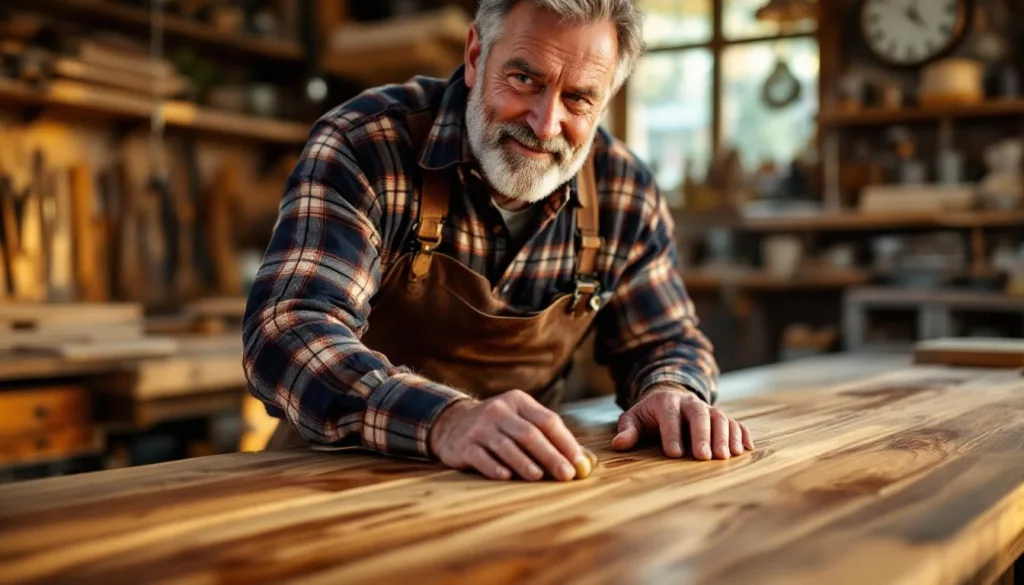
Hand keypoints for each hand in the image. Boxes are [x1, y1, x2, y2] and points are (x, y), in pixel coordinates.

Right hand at [428, 390, 585, 480]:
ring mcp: (480, 427)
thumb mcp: (521, 421)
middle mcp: (499, 411)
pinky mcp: (464, 445)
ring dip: (524, 462)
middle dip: (551, 455)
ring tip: (539, 477)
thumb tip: (586, 462)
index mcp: (518, 402)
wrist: (451, 424)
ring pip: (506, 446)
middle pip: (529, 434)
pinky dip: (494, 467)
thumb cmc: (499, 427)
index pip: (547, 420)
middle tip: (566, 475)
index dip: (566, 442)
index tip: (580, 463)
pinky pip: (482, 457)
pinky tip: (507, 477)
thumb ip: (550, 438)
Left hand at [611, 385, 753, 459]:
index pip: (670, 416)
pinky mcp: (721, 417)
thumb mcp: (634, 419)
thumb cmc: (650, 415)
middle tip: (705, 457)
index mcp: (666, 402)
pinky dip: (742, 434)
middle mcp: (690, 403)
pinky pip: (736, 422)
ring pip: (720, 417)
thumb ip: (628, 430)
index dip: (672, 434)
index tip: (675, 454)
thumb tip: (619, 444)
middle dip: (703, 435)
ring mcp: (708, 409)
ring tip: (726, 456)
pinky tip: (745, 449)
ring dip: (725, 436)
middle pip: (699, 415)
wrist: (670, 398)